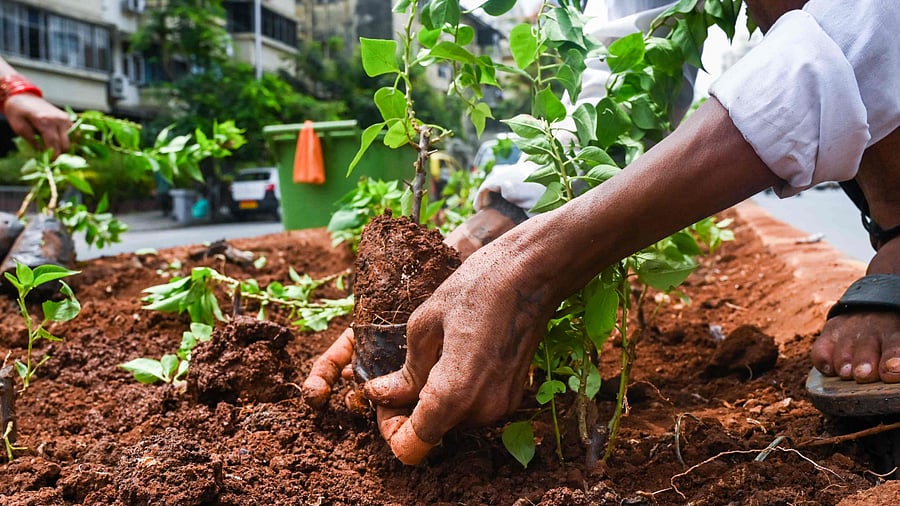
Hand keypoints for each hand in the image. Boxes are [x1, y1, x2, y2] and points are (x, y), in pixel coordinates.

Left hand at [4, 93, 71, 155]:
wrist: (23, 96)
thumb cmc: (18, 111)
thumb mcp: (19, 127)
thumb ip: (32, 141)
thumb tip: (43, 154)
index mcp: (45, 121)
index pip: (54, 144)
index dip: (53, 156)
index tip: (51, 164)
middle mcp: (58, 119)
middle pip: (65, 145)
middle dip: (59, 153)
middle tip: (50, 158)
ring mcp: (65, 119)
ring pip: (70, 141)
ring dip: (63, 147)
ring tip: (53, 149)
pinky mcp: (68, 119)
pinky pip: (71, 135)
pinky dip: (66, 141)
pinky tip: (57, 142)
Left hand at [363, 232, 558, 463]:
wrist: (533, 273)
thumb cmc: (478, 288)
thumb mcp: (425, 323)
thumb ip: (405, 371)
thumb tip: (383, 395)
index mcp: (454, 394)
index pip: (412, 445)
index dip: (391, 428)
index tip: (384, 401)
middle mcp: (480, 411)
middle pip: (431, 431)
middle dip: (409, 410)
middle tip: (396, 374)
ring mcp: (500, 406)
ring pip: (452, 419)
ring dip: (434, 399)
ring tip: (430, 356)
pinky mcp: (512, 397)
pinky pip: (472, 406)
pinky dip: (457, 392)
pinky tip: (454, 356)